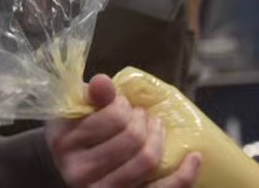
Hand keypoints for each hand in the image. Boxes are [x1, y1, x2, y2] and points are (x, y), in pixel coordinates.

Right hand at [46, 74, 202, 186]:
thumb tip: (103, 81)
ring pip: (146, 161)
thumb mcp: (79, 110)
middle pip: (132, 139)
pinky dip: (183, 176)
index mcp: (64, 143)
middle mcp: (79, 173)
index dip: (124, 106)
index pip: (112, 118)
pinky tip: (194, 158)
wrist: (73, 166)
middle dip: (142, 119)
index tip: (122, 104)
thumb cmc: (79, 132)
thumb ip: (93, 95)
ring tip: (155, 127)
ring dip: (158, 137)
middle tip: (140, 115)